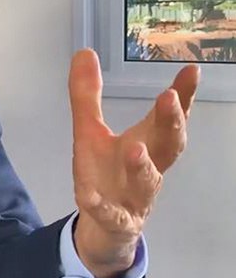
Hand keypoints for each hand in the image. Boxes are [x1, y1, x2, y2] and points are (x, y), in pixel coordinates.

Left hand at [68, 49, 198, 277]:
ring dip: (142, 166)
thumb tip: (84, 51)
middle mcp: (149, 168)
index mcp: (147, 144)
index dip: (183, 96)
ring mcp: (134, 196)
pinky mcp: (115, 219)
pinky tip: (88, 195)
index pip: (169, 118)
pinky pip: (109, 213)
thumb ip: (87, 94)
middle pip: (168, 147)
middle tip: (169, 98)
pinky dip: (101, 205)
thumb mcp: (90, 130)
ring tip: (134, 148)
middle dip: (171, 123)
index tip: (191, 70)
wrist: (103, 226)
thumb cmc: (106, 172)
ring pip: (146, 183)